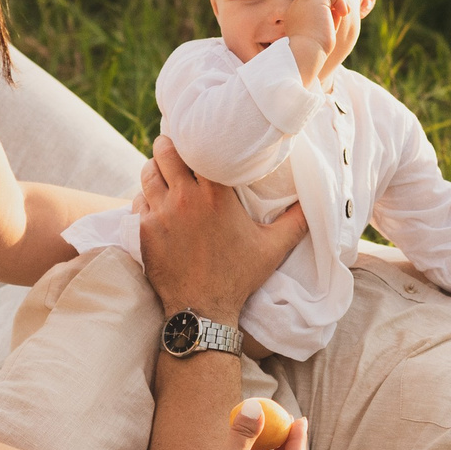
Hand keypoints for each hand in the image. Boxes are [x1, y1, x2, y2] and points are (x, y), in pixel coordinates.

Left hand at [136, 136, 307, 318]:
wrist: (203, 310)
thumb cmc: (239, 277)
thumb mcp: (273, 248)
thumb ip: (296, 221)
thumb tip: (312, 201)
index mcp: (216, 194)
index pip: (197, 148)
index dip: (195, 140)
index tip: (198, 139)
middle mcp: (185, 198)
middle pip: (165, 150)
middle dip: (169, 146)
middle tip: (176, 151)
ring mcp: (160, 213)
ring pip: (148, 172)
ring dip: (155, 169)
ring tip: (165, 174)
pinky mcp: (143, 230)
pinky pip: (137, 201)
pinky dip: (145, 198)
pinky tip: (156, 203)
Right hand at [284, 0, 352, 87]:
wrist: (306, 52)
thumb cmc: (313, 49)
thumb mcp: (319, 33)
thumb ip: (326, 20)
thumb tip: (340, 11)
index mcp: (295, 12)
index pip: (314, 0)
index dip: (329, 4)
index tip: (340, 15)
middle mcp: (298, 3)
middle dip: (335, 0)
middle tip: (344, 12)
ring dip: (339, 0)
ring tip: (345, 12)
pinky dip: (342, 1)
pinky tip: (344, 13)